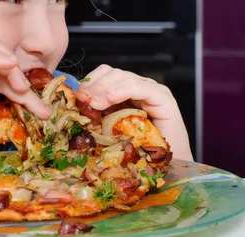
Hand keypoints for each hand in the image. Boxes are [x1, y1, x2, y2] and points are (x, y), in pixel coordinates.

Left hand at [76, 64, 193, 160]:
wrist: (167, 170)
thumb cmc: (138, 153)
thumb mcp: (111, 128)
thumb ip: (98, 114)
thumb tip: (77, 104)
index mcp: (128, 91)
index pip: (106, 74)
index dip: (91, 81)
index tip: (78, 95)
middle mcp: (142, 87)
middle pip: (114, 74)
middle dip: (95, 85)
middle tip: (82, 99)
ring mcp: (154, 91)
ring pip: (124, 78)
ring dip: (104, 89)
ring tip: (92, 103)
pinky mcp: (164, 99)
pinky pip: (140, 88)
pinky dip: (122, 91)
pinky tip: (108, 99)